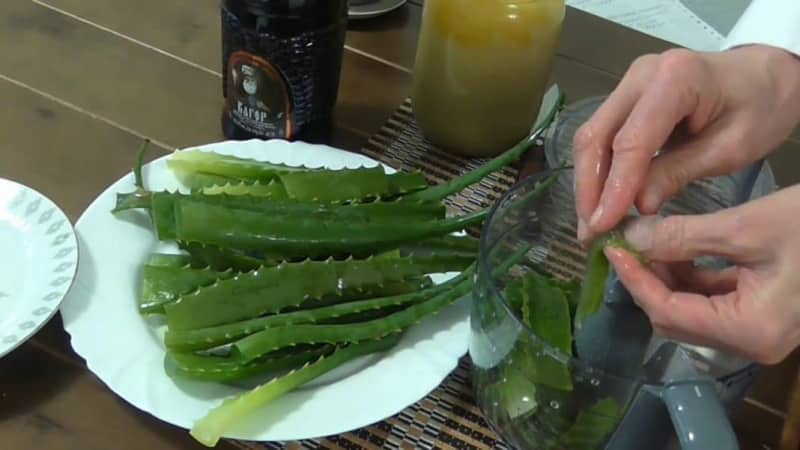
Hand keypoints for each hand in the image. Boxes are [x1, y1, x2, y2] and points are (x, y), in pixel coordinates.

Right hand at [573, 45, 799, 241]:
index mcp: (675, 79)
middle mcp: (641, 75)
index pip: (630, 142)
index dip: (614, 187)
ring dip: (588, 182)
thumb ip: (678, 173)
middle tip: (590, 231)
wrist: (767, 75)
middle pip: (596, 136)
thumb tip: (637, 208)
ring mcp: (629, 83)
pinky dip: (599, 170)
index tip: (603, 225)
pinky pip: (602, 135)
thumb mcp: (729, 148)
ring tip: (592, 222)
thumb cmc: (761, 108)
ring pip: (591, 137)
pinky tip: (601, 199)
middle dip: (589, 188)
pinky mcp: (625, 96)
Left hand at [604, 185, 799, 364]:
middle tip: (628, 242)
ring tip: (649, 239)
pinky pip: (713, 301)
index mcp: (749, 330)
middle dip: (647, 280)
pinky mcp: (763, 313)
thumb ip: (683, 237)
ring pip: (691, 310)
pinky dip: (691, 276)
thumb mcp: (746, 227)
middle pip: (675, 318)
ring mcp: (759, 330)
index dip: (635, 279)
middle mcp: (752, 342)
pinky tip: (678, 246)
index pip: (669, 310)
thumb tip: (632, 237)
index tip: (613, 248)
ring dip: (666, 276)